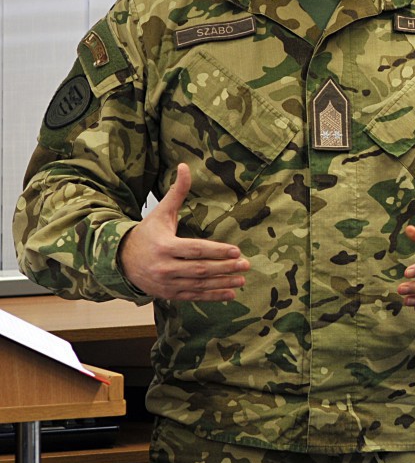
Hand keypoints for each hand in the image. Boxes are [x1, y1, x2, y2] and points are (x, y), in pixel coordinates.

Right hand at [118, 163, 249, 300]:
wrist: (120, 259)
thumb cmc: (147, 233)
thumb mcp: (160, 212)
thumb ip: (176, 192)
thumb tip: (185, 166)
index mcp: (164, 246)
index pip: (195, 249)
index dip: (216, 251)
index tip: (236, 251)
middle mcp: (164, 267)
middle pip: (199, 269)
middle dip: (224, 268)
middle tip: (245, 265)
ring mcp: (166, 283)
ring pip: (198, 285)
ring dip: (222, 283)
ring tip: (242, 280)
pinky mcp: (168, 294)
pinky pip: (193, 296)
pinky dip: (212, 296)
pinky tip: (230, 294)